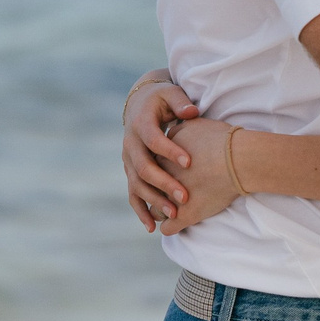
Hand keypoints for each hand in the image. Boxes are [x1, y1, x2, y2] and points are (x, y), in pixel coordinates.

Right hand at [122, 73, 199, 231]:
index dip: (170, 151)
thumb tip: (191, 112)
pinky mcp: (130, 172)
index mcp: (140, 124)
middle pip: (144, 168)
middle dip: (164, 184)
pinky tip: (153, 227)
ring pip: (137, 185)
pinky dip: (141, 211)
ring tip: (174, 214)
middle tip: (185, 197)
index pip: (154, 140)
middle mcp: (130, 144)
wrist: (140, 105)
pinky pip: (133, 194)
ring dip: (154, 201)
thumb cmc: (161, 100)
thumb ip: (180, 101)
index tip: (190, 162)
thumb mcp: (170, 93)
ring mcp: (128, 161)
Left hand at [151, 118, 245, 236]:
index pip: (151, 167)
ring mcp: (172, 198)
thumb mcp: (194, 125)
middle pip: (150, 190)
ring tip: (166, 214)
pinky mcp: (185, 215)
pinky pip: (168, 227)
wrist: (237, 158)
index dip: (158, 172)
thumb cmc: (219, 140)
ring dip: (159, 213)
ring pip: (156, 210)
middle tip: (161, 196)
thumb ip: (180, 127)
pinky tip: (172, 227)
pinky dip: (169, 228)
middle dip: (155, 194)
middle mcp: (163, 178)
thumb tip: (175, 129)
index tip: (164, 174)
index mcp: (162, 157)